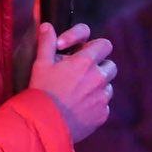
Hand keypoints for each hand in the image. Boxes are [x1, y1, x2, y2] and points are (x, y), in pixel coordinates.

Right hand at [29, 22, 116, 142]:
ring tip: (79, 92)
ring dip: (98, 86)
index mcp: (85, 62)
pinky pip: (104, 105)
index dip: (96, 47)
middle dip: (99, 67)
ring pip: (108, 86)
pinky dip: (95, 105)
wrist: (43, 125)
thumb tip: (47, 26)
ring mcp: (102, 97)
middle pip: (110, 65)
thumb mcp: (41, 64)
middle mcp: (98, 78)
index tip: (84, 53)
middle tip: (83, 73)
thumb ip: (47, 42)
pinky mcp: (102, 114)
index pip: (104, 45)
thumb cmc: (41, 92)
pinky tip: (79, 108)